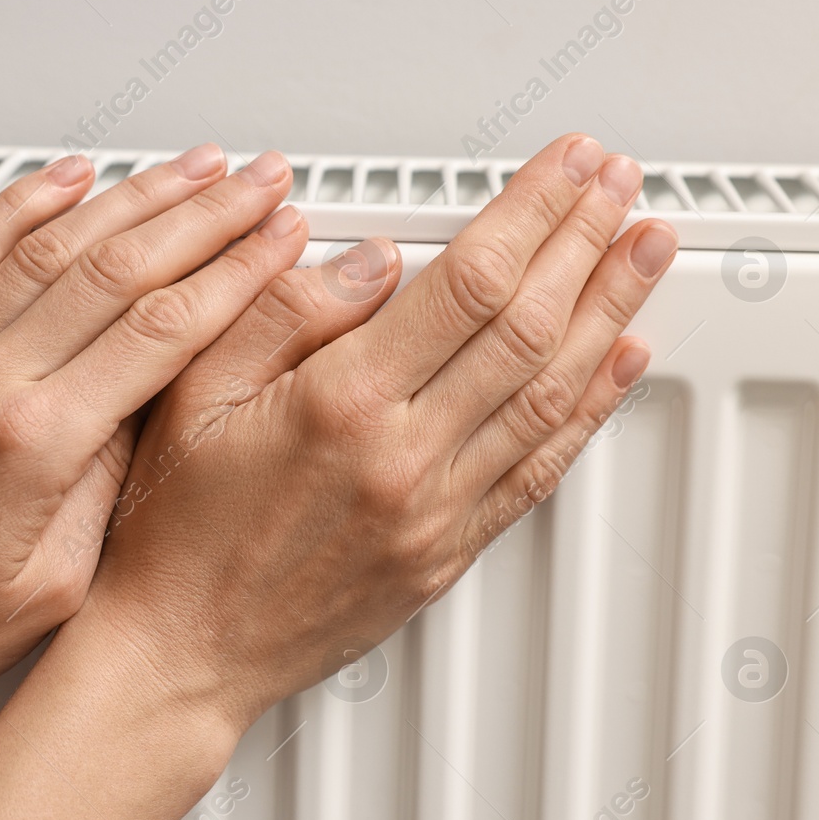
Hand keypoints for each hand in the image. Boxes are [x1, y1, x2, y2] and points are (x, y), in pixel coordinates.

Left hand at [0, 144, 306, 721]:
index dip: (233, 274)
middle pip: (117, 270)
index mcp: (33, 445)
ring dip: (130, 196)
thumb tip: (152, 411)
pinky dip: (19, 205)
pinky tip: (64, 178)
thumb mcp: (53, 587)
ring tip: (189, 166)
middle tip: (257, 182)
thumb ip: (109, 489)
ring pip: (48, 246)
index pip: (160, 332)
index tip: (279, 240)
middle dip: (203, 215)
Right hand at [66, 134, 678, 731]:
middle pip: (531, 326)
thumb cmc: (174, 532)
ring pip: (554, 393)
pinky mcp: (447, 555)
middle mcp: (405, 458)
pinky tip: (620, 361)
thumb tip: (370, 258)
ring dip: (611, 310)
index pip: (471, 281)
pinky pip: (541, 469)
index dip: (534, 210)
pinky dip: (592, 408)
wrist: (182, 653)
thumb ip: (282, 312)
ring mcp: (437, 512)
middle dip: (587, 241)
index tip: (567, 167)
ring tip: (644, 251)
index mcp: (343, 404)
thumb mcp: (191, 393)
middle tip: (619, 187)